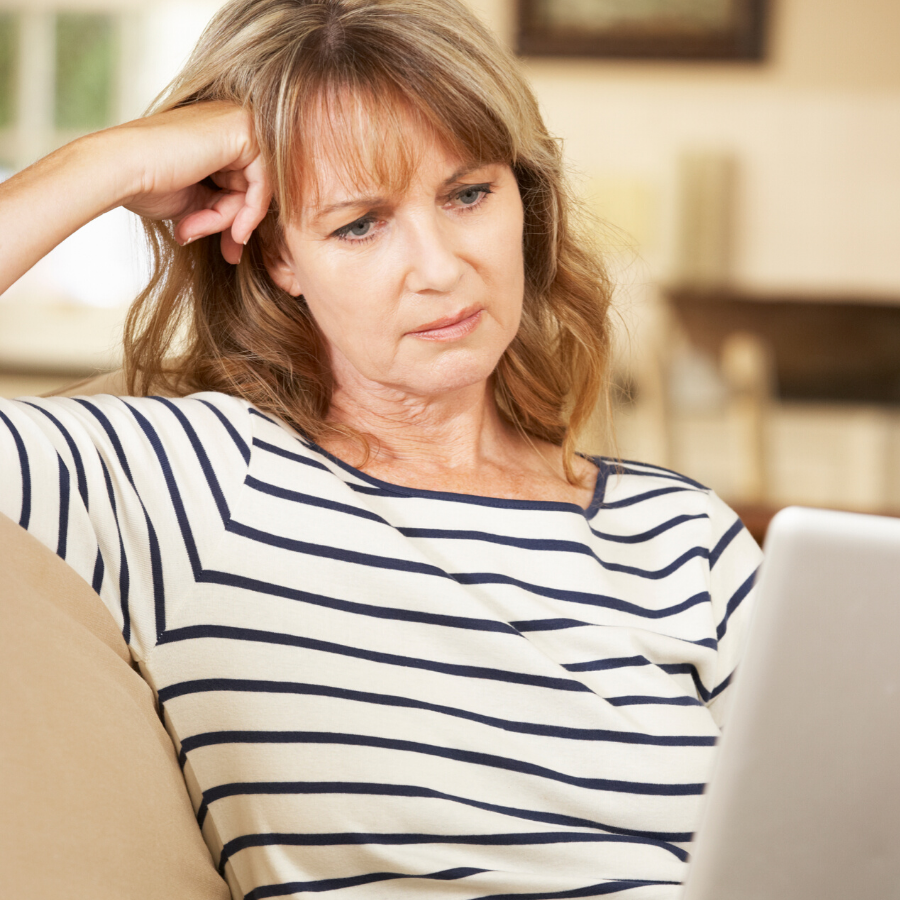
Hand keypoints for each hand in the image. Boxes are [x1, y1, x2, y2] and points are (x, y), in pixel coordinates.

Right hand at [115, 102, 271, 263]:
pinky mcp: (243, 130)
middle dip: (236, 223)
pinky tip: (235, 231)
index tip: (230, 251)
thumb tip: (244, 236)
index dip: (239, 221)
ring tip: (198, 228)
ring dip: (231, 220)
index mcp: (217, 133)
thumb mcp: (198, 202)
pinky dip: (251, 213)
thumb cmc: (149, 185)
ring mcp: (238, 120)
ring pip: (256, 187)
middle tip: (226, 252)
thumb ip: (225, 208)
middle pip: (252, 186)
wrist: (121, 170)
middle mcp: (229, 120)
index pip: (245, 184)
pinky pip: (264, 183)